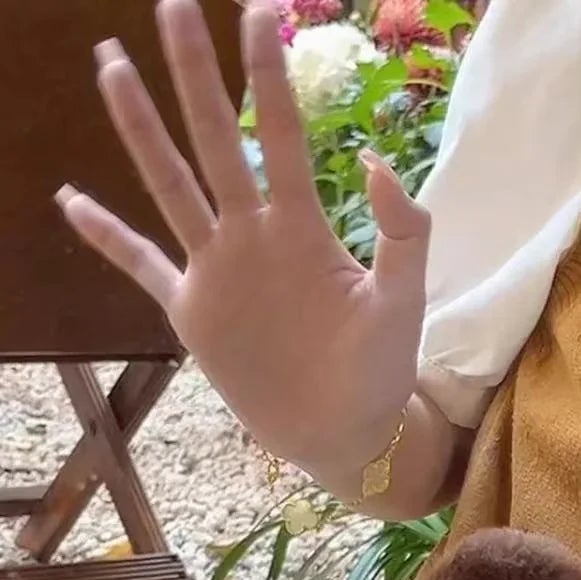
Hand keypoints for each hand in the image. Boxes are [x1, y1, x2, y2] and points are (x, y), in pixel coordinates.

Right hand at [60, 0, 430, 477]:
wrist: (349, 431)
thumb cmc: (382, 368)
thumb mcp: (404, 303)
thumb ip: (403, 235)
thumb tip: (376, 162)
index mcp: (302, 225)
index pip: (283, 134)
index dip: (268, 76)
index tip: (257, 13)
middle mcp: (252, 233)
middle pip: (217, 140)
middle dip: (194, 76)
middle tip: (171, 6)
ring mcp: (217, 267)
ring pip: (171, 183)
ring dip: (141, 129)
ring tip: (111, 66)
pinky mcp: (193, 311)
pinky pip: (142, 264)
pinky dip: (108, 237)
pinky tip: (72, 201)